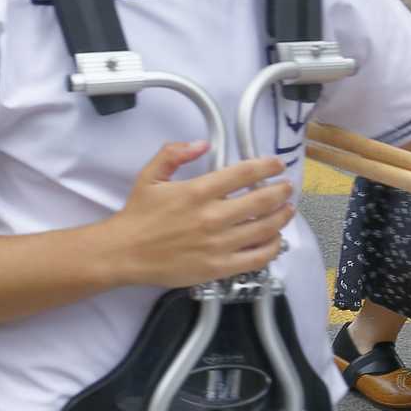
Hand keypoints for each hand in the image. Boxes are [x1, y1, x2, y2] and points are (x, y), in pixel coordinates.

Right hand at [98, 142, 293, 287]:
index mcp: (197, 192)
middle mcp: (212, 217)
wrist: (123, 253)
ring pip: (265, 228)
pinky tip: (275, 239)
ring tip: (287, 210)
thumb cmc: (137, 216)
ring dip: (282, 217)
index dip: (266, 166)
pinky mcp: (219, 267)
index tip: (276, 165)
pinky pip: (257, 257)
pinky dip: (273, 247)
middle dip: (281, 191)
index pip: (243, 173)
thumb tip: (201, 144)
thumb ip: (173, 154)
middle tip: (287, 187)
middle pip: (262, 201)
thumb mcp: (149, 176)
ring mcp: (218, 244)